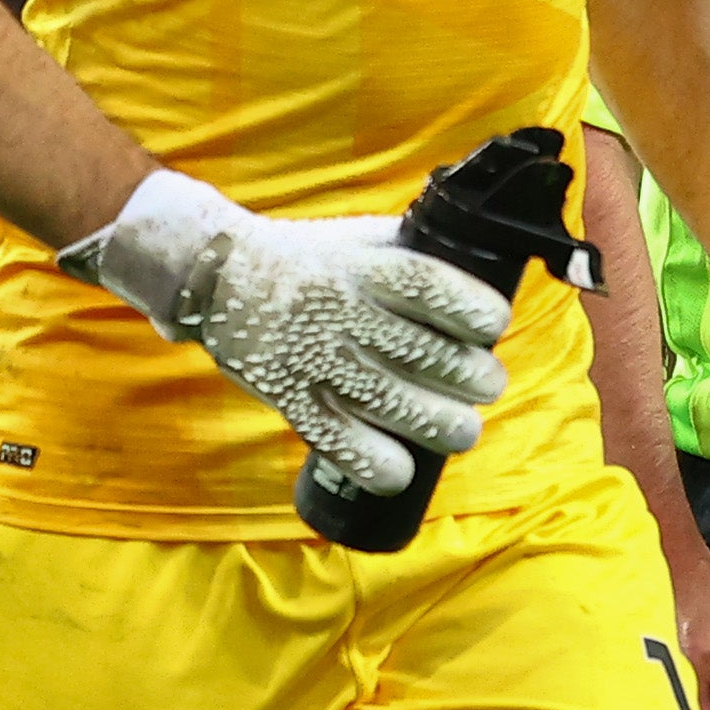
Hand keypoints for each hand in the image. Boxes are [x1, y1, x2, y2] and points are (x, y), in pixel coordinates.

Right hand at [60, 170, 512, 494]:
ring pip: (390, 403)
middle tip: (487, 384)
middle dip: (472, 377)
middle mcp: (338, 312)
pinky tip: (402, 470)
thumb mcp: (359, 238)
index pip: (428, 286)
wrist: (215, 274)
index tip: (494, 325)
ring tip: (463, 430)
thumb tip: (483, 264)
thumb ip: (412, 252)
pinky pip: (335, 441)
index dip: (472, 310)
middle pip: (422, 354)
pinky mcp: (287, 397)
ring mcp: (311, 359)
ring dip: (441, 425)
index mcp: (361, 266)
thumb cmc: (306, 257)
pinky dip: (374, 464)